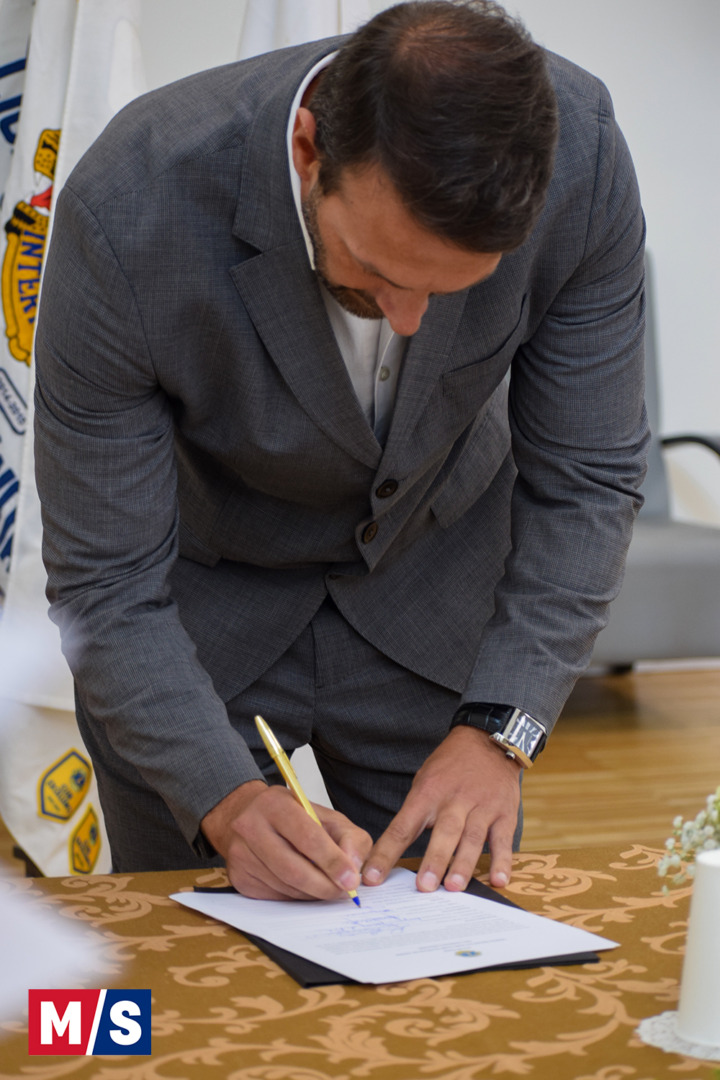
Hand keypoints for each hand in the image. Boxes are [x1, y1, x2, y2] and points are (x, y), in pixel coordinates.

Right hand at [200, 780, 372, 900]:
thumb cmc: (296, 819)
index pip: (308, 837)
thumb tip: (354, 868)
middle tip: (344, 892)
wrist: (252, 818)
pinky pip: (274, 897)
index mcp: (275, 804)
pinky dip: (296, 897)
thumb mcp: (328, 817)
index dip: (333, 861)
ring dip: (312, 893)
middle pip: (293, 869)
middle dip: (324, 886)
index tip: (352, 879)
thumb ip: (350, 838)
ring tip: (327, 887)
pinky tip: (305, 887)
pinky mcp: (238, 877)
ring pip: (285, 886)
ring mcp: (241, 854)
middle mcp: (251, 826)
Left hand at [362, 725, 520, 892]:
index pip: (403, 827)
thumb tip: (391, 852)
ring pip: (472, 838)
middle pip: (444, 832)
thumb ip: (414, 814)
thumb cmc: (450, 767)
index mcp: (428, 793)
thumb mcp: (425, 781)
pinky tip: (499, 881)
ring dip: (463, 864)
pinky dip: (502, 861)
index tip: (373, 878)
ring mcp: (482, 807)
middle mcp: (454, 800)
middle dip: (434, 859)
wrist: (488, 741)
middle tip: (424, 887)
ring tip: (454, 887)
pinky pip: (503, 840)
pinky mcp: (505, 813)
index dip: (387, 853)